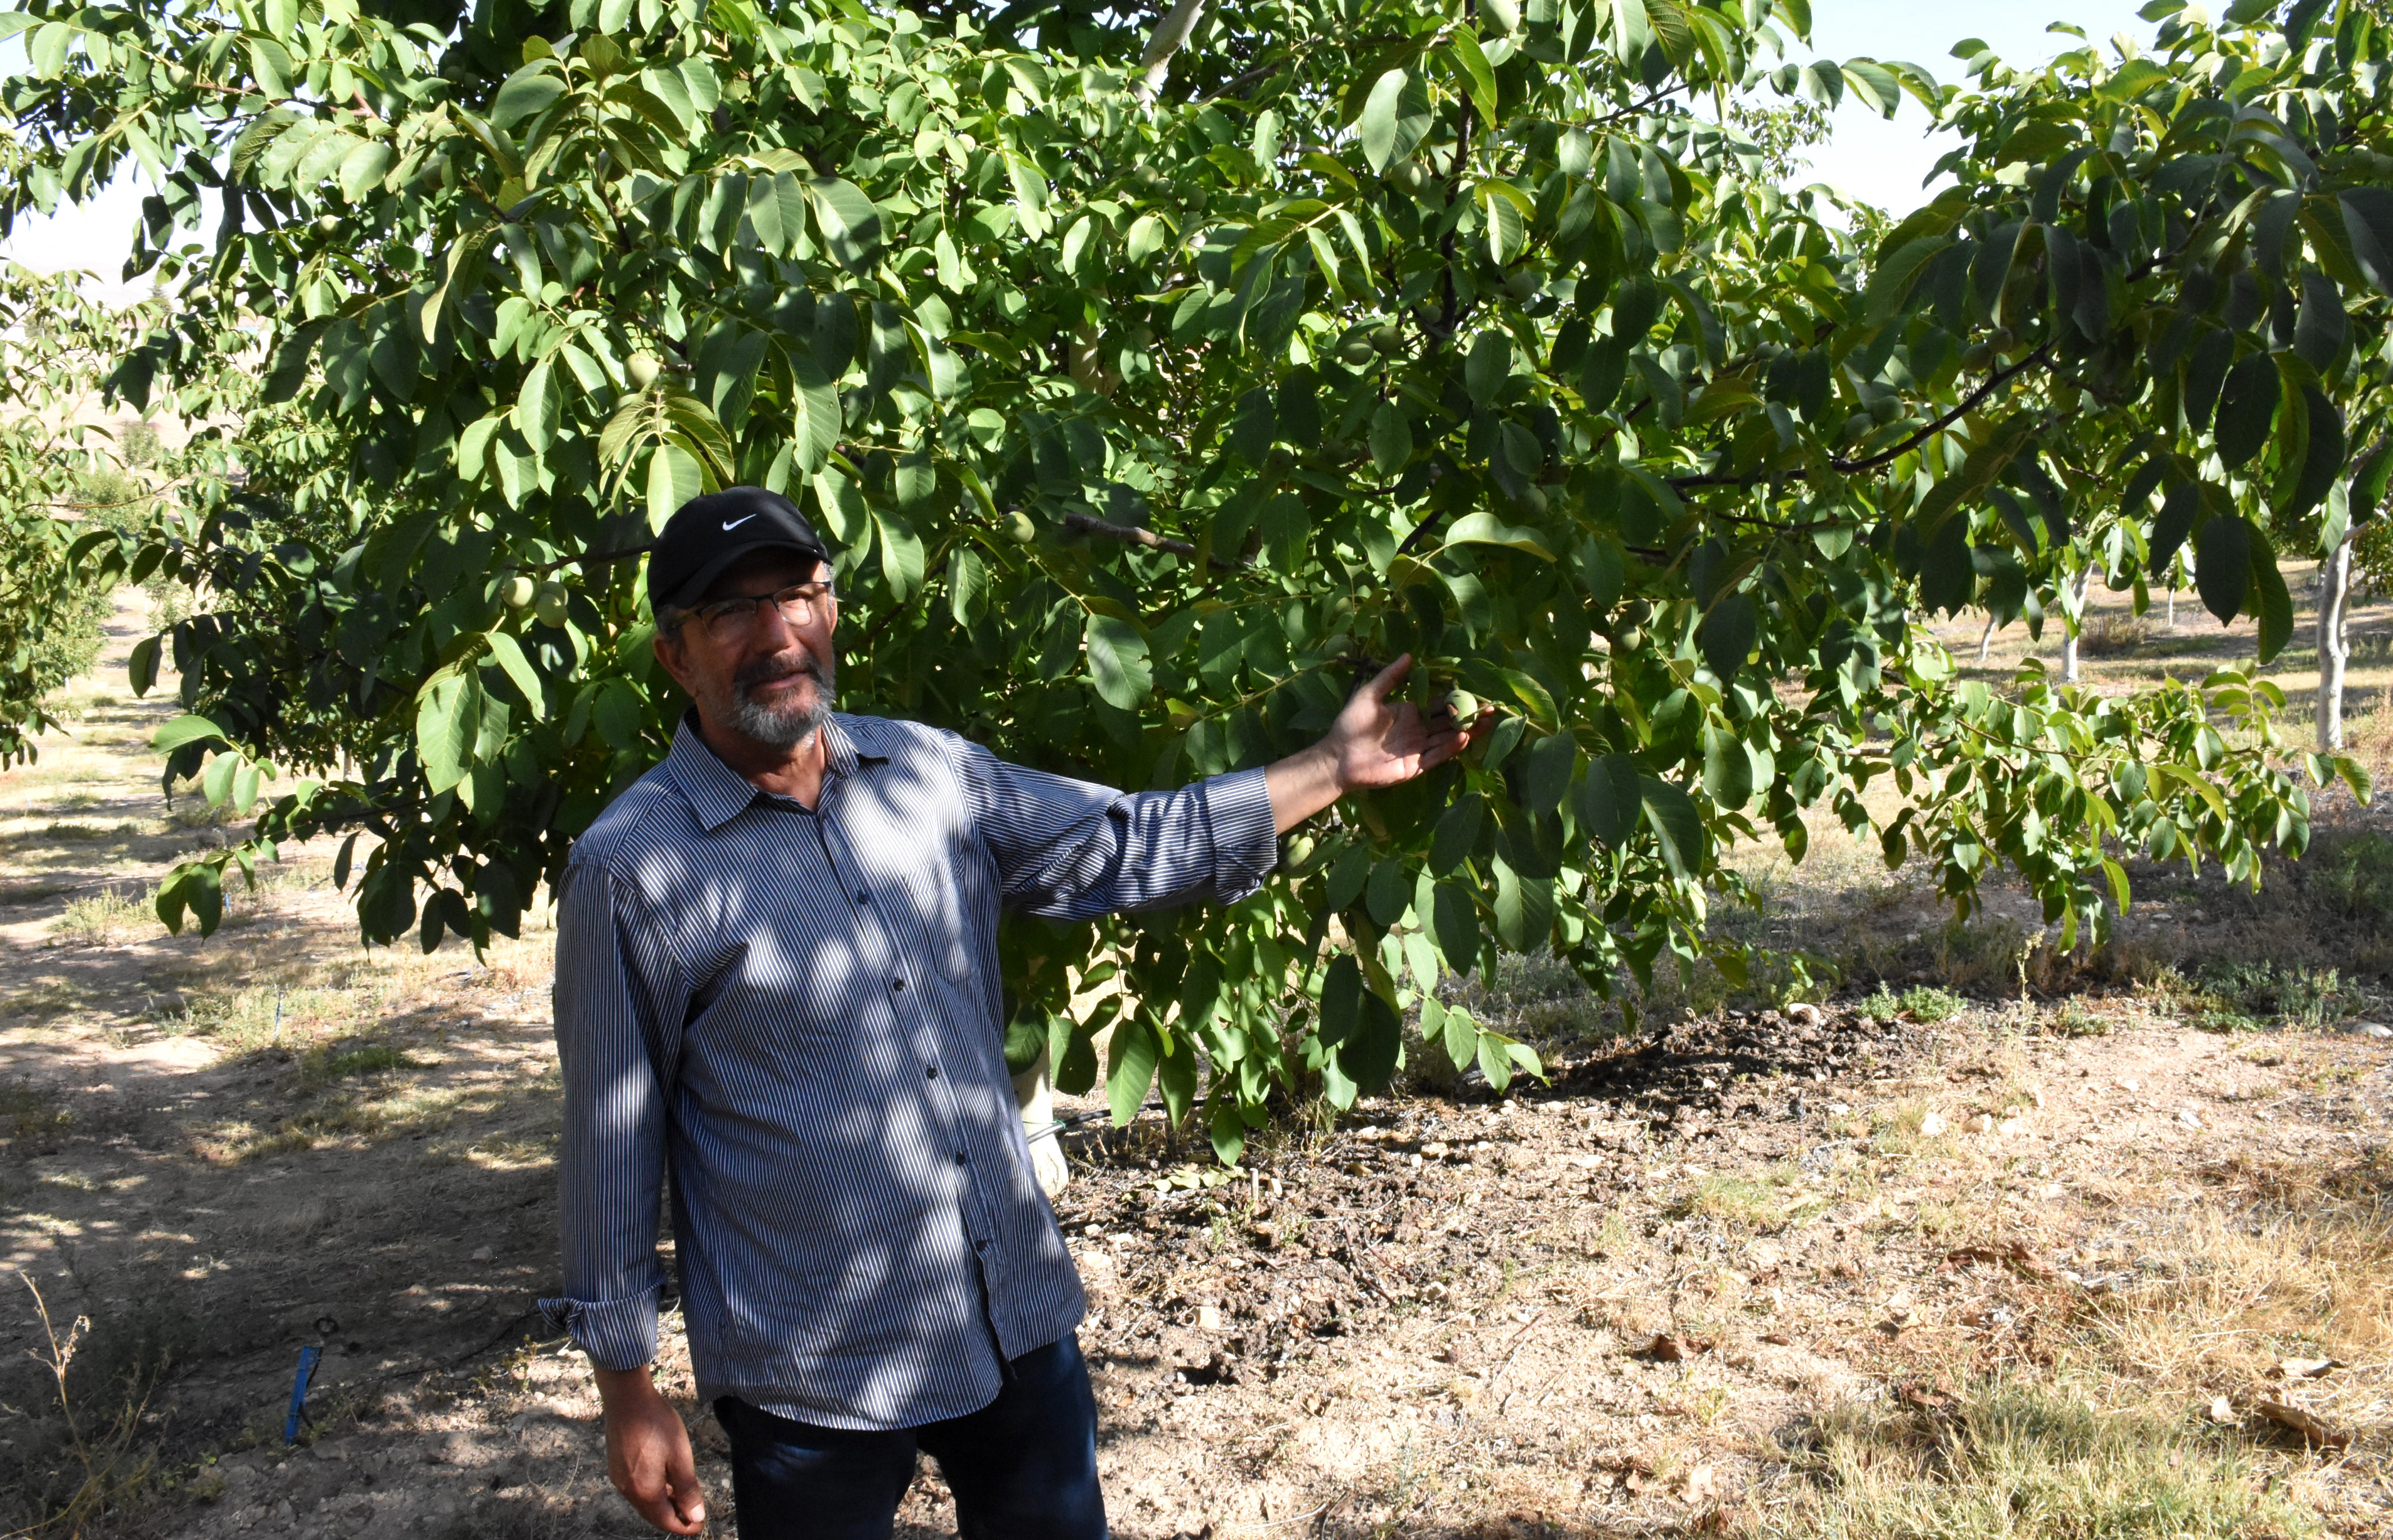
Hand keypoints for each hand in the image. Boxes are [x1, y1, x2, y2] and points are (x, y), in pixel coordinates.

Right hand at [596, 1367, 707, 1534]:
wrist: (627, 1398)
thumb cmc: (657, 1423)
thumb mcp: (680, 1455)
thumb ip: (687, 1489)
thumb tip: (696, 1517)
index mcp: (645, 1491)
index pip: (666, 1522)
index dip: (685, 1526)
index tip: (700, 1525)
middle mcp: (628, 1490)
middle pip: (653, 1515)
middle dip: (674, 1518)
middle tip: (694, 1514)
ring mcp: (619, 1479)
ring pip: (643, 1503)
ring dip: (662, 1505)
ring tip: (682, 1497)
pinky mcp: (615, 1467)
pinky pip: (635, 1490)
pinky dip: (651, 1493)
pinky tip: (663, 1481)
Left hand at [1264, 654, 1493, 833]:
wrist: (1338, 756)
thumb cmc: (1351, 725)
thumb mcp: (1369, 695)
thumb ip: (1390, 677)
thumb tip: (1410, 655)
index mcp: (1411, 711)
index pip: (1440, 702)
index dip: (1458, 697)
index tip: (1478, 689)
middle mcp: (1419, 730)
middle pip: (1450, 721)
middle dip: (1471, 714)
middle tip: (1492, 706)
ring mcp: (1419, 748)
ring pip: (1449, 738)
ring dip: (1468, 730)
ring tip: (1487, 721)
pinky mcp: (1416, 766)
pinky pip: (1437, 756)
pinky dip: (1451, 747)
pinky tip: (1464, 737)